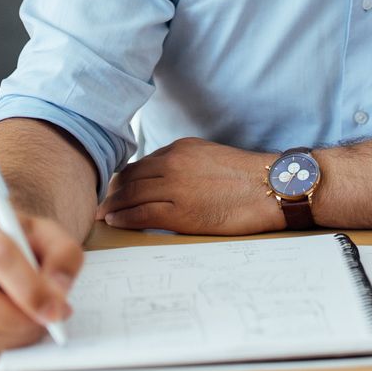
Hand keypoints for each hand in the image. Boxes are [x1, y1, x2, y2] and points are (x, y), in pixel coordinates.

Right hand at [0, 205, 81, 354]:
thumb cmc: (15, 240)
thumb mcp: (46, 233)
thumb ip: (63, 254)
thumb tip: (59, 290)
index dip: (31, 287)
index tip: (56, 307)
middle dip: (20, 318)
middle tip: (50, 320)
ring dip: (14, 334)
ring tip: (35, 322)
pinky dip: (2, 342)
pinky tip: (16, 328)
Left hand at [98, 137, 281, 234]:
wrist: (270, 188)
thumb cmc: (246, 176)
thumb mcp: (210, 156)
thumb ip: (185, 162)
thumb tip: (166, 176)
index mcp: (180, 148)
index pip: (142, 163)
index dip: (124, 177)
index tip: (115, 187)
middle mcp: (172, 164)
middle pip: (130, 177)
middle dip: (112, 191)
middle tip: (101, 201)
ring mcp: (174, 187)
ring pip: (131, 195)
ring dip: (113, 205)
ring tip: (103, 214)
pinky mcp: (180, 211)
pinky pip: (140, 213)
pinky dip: (124, 217)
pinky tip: (116, 222)